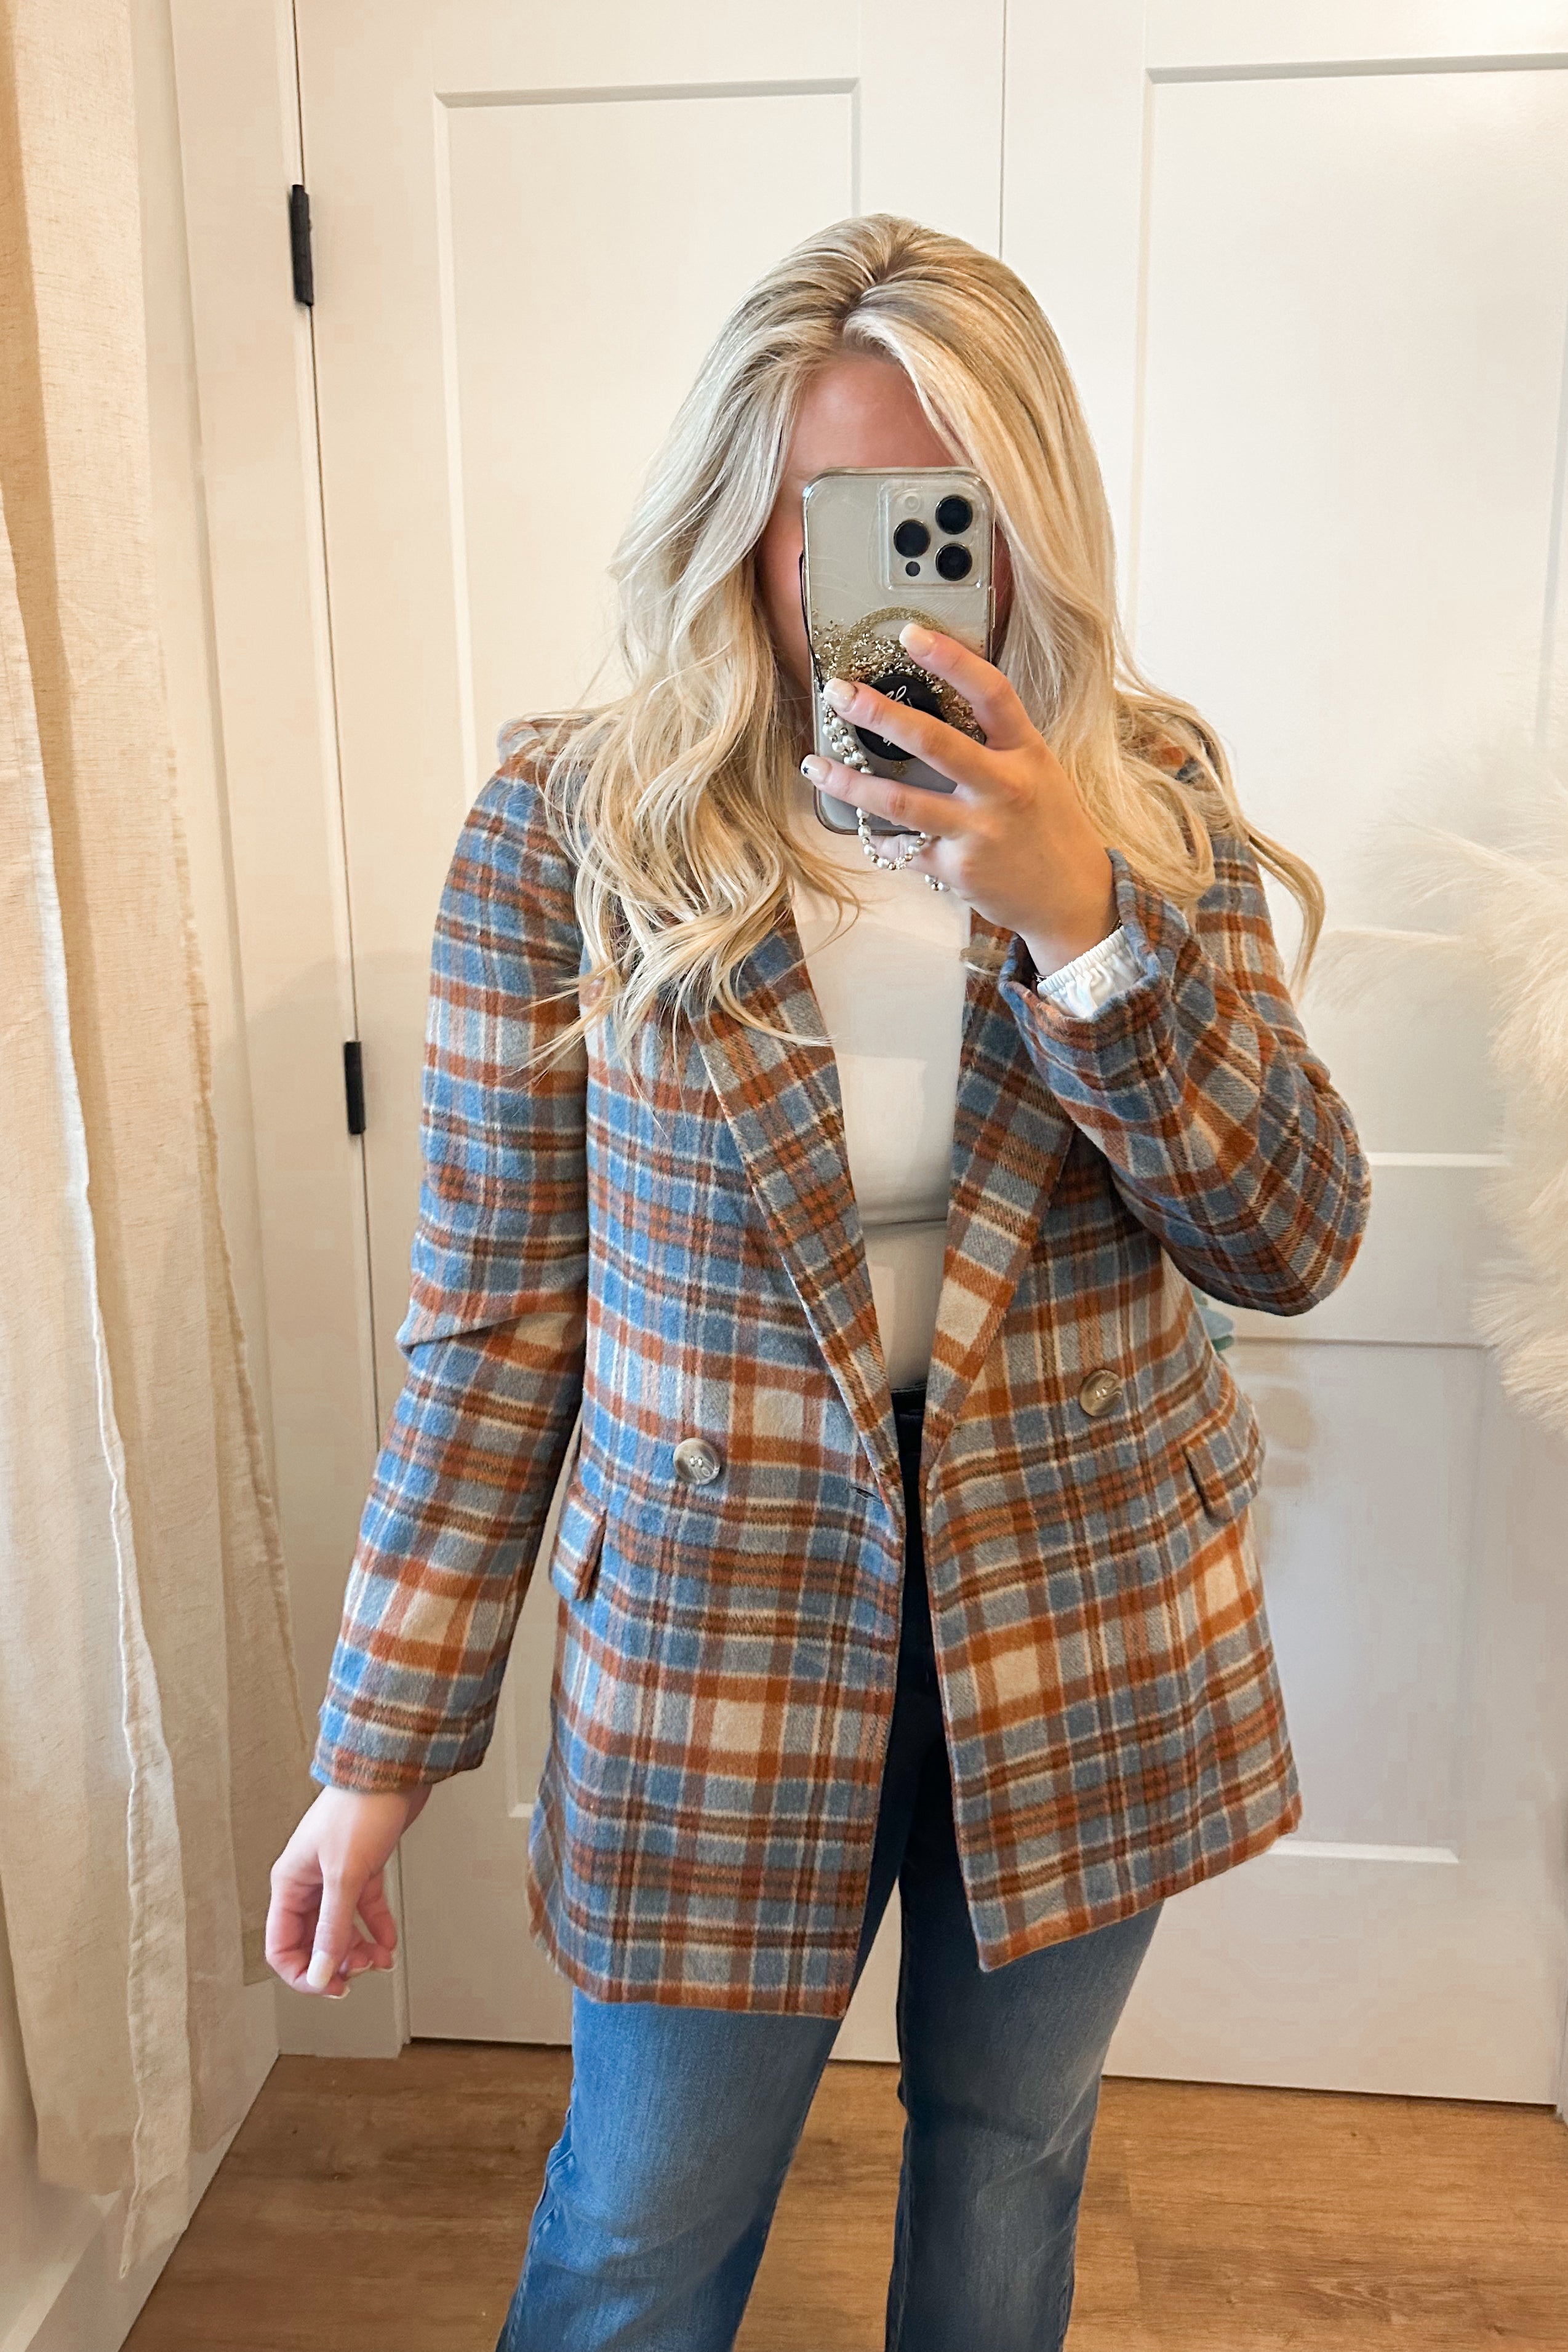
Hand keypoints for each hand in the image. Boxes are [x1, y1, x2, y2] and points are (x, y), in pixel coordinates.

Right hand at [265, 1783, 431, 1997]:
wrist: (394, 1770)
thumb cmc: (360, 1808)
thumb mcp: (345, 1875)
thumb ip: (333, 1928)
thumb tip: (321, 1973)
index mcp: (290, 1883)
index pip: (282, 1945)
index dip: (303, 1973)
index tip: (330, 1986)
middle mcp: (309, 1882)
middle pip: (312, 1940)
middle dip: (334, 1962)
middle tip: (359, 1973)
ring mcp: (336, 1875)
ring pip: (340, 1928)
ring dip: (357, 1950)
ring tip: (378, 1960)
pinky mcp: (363, 1868)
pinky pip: (365, 1909)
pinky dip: (377, 1928)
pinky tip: (389, 1942)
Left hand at [800, 622, 1117, 978]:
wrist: (1073, 897)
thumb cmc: (1049, 825)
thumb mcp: (1037, 770)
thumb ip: (996, 741)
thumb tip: (933, 705)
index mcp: (1026, 752)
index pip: (991, 692)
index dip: (951, 659)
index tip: (910, 634)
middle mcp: (1004, 788)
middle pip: (934, 742)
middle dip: (879, 714)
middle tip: (839, 694)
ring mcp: (979, 831)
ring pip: (901, 802)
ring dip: (850, 782)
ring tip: (815, 765)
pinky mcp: (958, 869)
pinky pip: (904, 846)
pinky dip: (880, 837)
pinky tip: (866, 827)